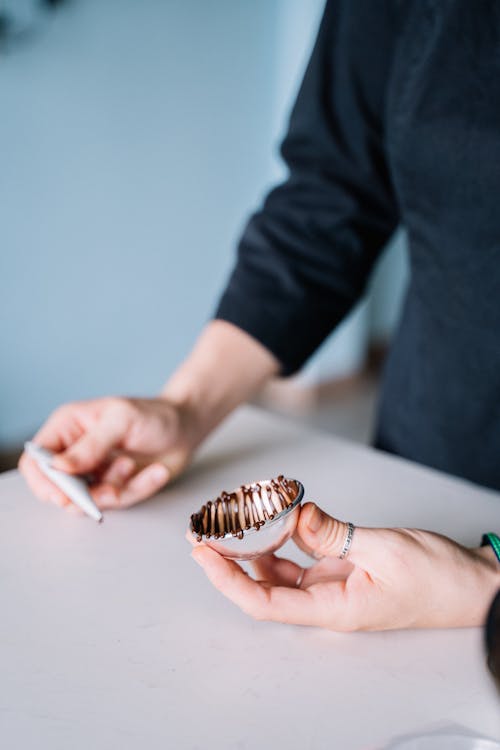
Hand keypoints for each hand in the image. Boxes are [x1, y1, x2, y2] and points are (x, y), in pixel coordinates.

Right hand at [19, 397, 196, 511]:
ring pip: (89, 500)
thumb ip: (90, 445)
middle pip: (58, 488)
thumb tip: (58, 467)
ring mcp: (95, 472)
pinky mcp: (115, 487)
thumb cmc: (154, 415)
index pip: (36, 461)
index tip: (64, 495)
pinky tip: (156, 472)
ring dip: (115, 488)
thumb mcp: (122, 420)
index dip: (43, 481)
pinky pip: (119, 501)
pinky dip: (139, 489)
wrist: (186, 428)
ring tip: (133, 466)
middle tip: (108, 491)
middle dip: (84, 494)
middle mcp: (76, 453)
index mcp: (67, 427)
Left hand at [190, 502, 499, 629]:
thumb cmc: (437, 579)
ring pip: (280, 573)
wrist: (470, 586)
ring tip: (233, 521)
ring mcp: (332, 586)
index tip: (205, 555)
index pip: (265, 603)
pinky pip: (301, 558)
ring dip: (255, 548)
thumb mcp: (384, 548)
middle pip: (264, 587)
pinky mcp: (341, 571)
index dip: (229, 581)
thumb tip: (295, 517)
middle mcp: (326, 601)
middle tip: (205, 531)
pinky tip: (275, 520)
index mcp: (334, 608)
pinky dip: (284, 538)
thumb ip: (334, 534)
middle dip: (231, 561)